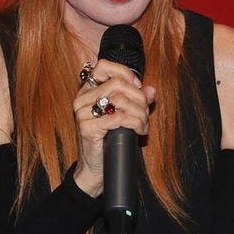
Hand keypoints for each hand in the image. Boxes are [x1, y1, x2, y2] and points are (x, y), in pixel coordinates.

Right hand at [72, 59, 155, 196]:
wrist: (97, 167)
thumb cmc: (110, 138)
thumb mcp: (125, 114)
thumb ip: (137, 99)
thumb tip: (151, 90)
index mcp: (89, 90)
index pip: (104, 66)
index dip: (124, 72)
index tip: (137, 85)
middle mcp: (82, 98)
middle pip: (119, 84)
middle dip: (139, 98)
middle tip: (145, 113)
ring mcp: (82, 113)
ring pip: (121, 99)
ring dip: (140, 112)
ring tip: (143, 124)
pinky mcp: (87, 127)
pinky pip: (119, 117)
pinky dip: (135, 123)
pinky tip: (139, 131)